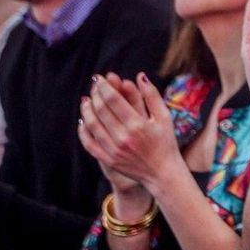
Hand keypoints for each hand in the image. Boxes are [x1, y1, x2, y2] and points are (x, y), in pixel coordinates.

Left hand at [76, 73, 181, 192]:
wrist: (162, 173)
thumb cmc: (166, 142)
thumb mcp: (164, 117)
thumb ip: (152, 96)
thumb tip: (140, 75)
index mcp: (137, 125)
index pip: (113, 99)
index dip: (104, 86)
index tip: (100, 77)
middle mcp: (123, 137)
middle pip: (101, 109)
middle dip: (96, 94)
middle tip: (94, 85)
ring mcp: (113, 150)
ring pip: (92, 124)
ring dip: (87, 109)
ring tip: (87, 99)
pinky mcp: (108, 160)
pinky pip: (89, 143)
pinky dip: (83, 130)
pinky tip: (84, 120)